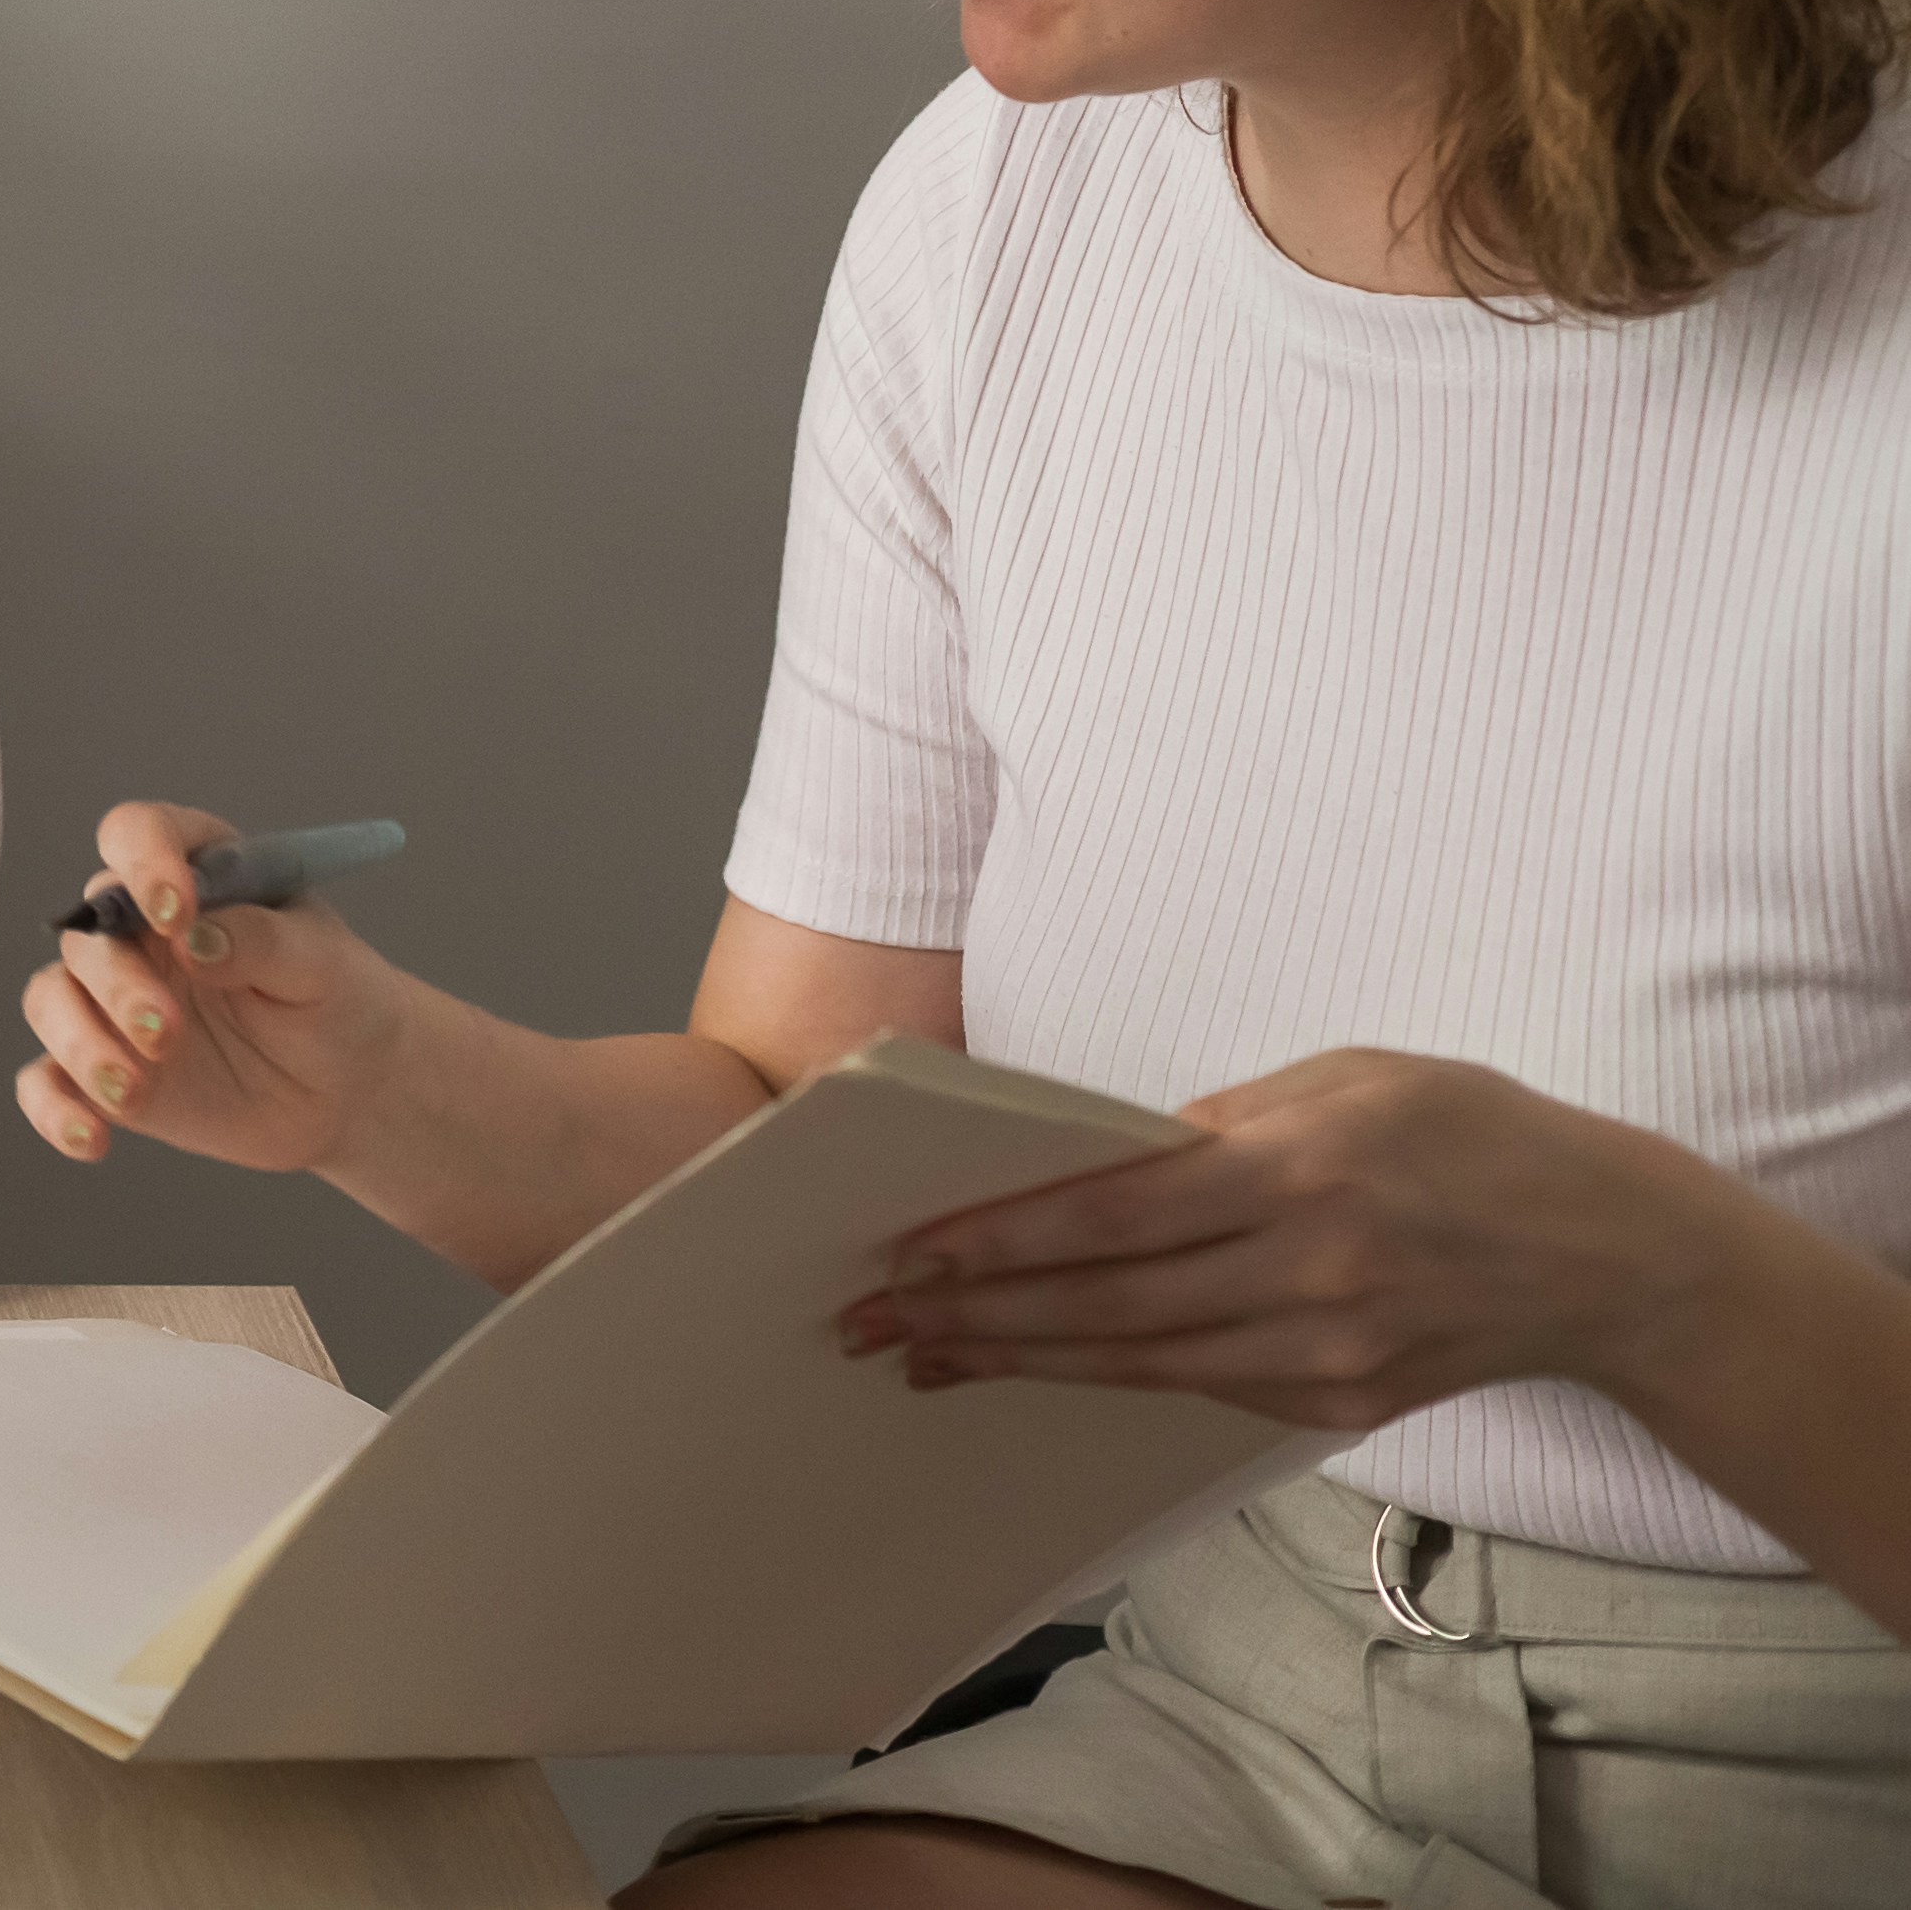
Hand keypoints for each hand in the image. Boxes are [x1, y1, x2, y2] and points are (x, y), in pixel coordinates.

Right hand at [16, 798, 410, 1174]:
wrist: (349, 1090)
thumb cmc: (339, 1002)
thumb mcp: (324, 963)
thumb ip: (263, 939)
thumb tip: (196, 937)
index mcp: (192, 876)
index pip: (137, 834)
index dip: (143, 862)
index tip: (174, 914)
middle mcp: (138, 931)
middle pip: (86, 933)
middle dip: (117, 985)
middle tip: (168, 1033)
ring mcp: (113, 1002)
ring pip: (51, 1001)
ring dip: (80, 1044)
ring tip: (133, 1091)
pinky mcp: (104, 1069)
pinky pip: (47, 1080)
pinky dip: (52, 1107)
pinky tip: (90, 1138)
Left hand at [847, 1048, 1749, 1430]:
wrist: (1611, 1255)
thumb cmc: (1470, 1136)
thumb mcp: (1347, 1078)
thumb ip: (1221, 1121)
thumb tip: (1102, 1158)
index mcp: (1300, 1172)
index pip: (1113, 1215)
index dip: (1002, 1240)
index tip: (909, 1251)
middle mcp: (1308, 1275)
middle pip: (1107, 1305)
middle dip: (977, 1315)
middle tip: (870, 1320)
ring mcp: (1327, 1354)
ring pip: (1139, 1362)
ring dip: (1021, 1360)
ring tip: (924, 1354)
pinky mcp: (1341, 1404)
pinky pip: (1198, 1386)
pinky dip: (1107, 1376)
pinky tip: (1036, 1365)